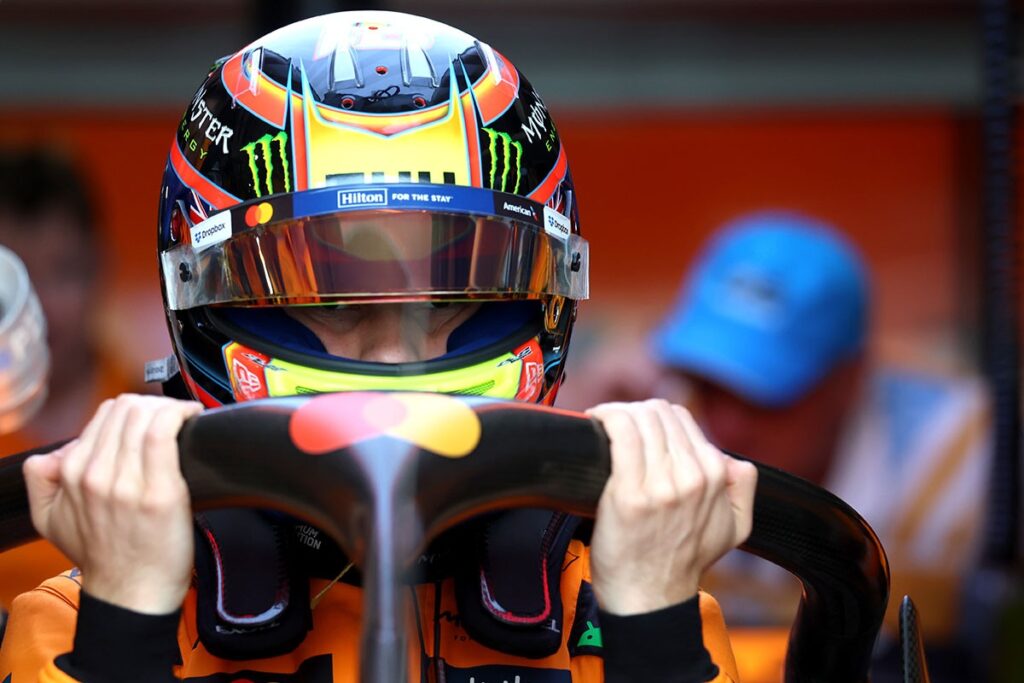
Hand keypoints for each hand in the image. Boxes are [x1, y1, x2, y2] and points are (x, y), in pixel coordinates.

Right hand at [22, 394, 201, 613]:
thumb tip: (56, 452)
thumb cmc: (105, 555)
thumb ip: (41, 479)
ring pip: (146, 414)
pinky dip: (180, 415)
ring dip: (170, 408)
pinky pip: (164, 432)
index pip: (106, 414)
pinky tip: (191, 418)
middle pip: (127, 409)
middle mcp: (96, 474)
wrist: (131, 593)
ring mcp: (128, 483)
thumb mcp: (49, 519)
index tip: (152, 419)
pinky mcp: (161, 492)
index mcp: (72, 474)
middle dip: (154, 405)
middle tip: (172, 418)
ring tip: (183, 420)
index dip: (134, 411)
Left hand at [586, 399, 756, 614]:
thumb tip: (731, 458)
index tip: (636, 427)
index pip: (681, 418)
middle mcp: (692, 476)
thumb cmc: (682, 561)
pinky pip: (620, 432)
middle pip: (658, 413)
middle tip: (616, 426)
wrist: (650, 599)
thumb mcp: (736, 527)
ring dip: (617, 414)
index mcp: (717, 476)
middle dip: (634, 412)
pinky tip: (596, 423)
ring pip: (639, 417)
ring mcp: (660, 485)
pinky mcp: (628, 494)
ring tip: (604, 425)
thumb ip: (743, 486)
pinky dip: (606, 418)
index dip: (654, 418)